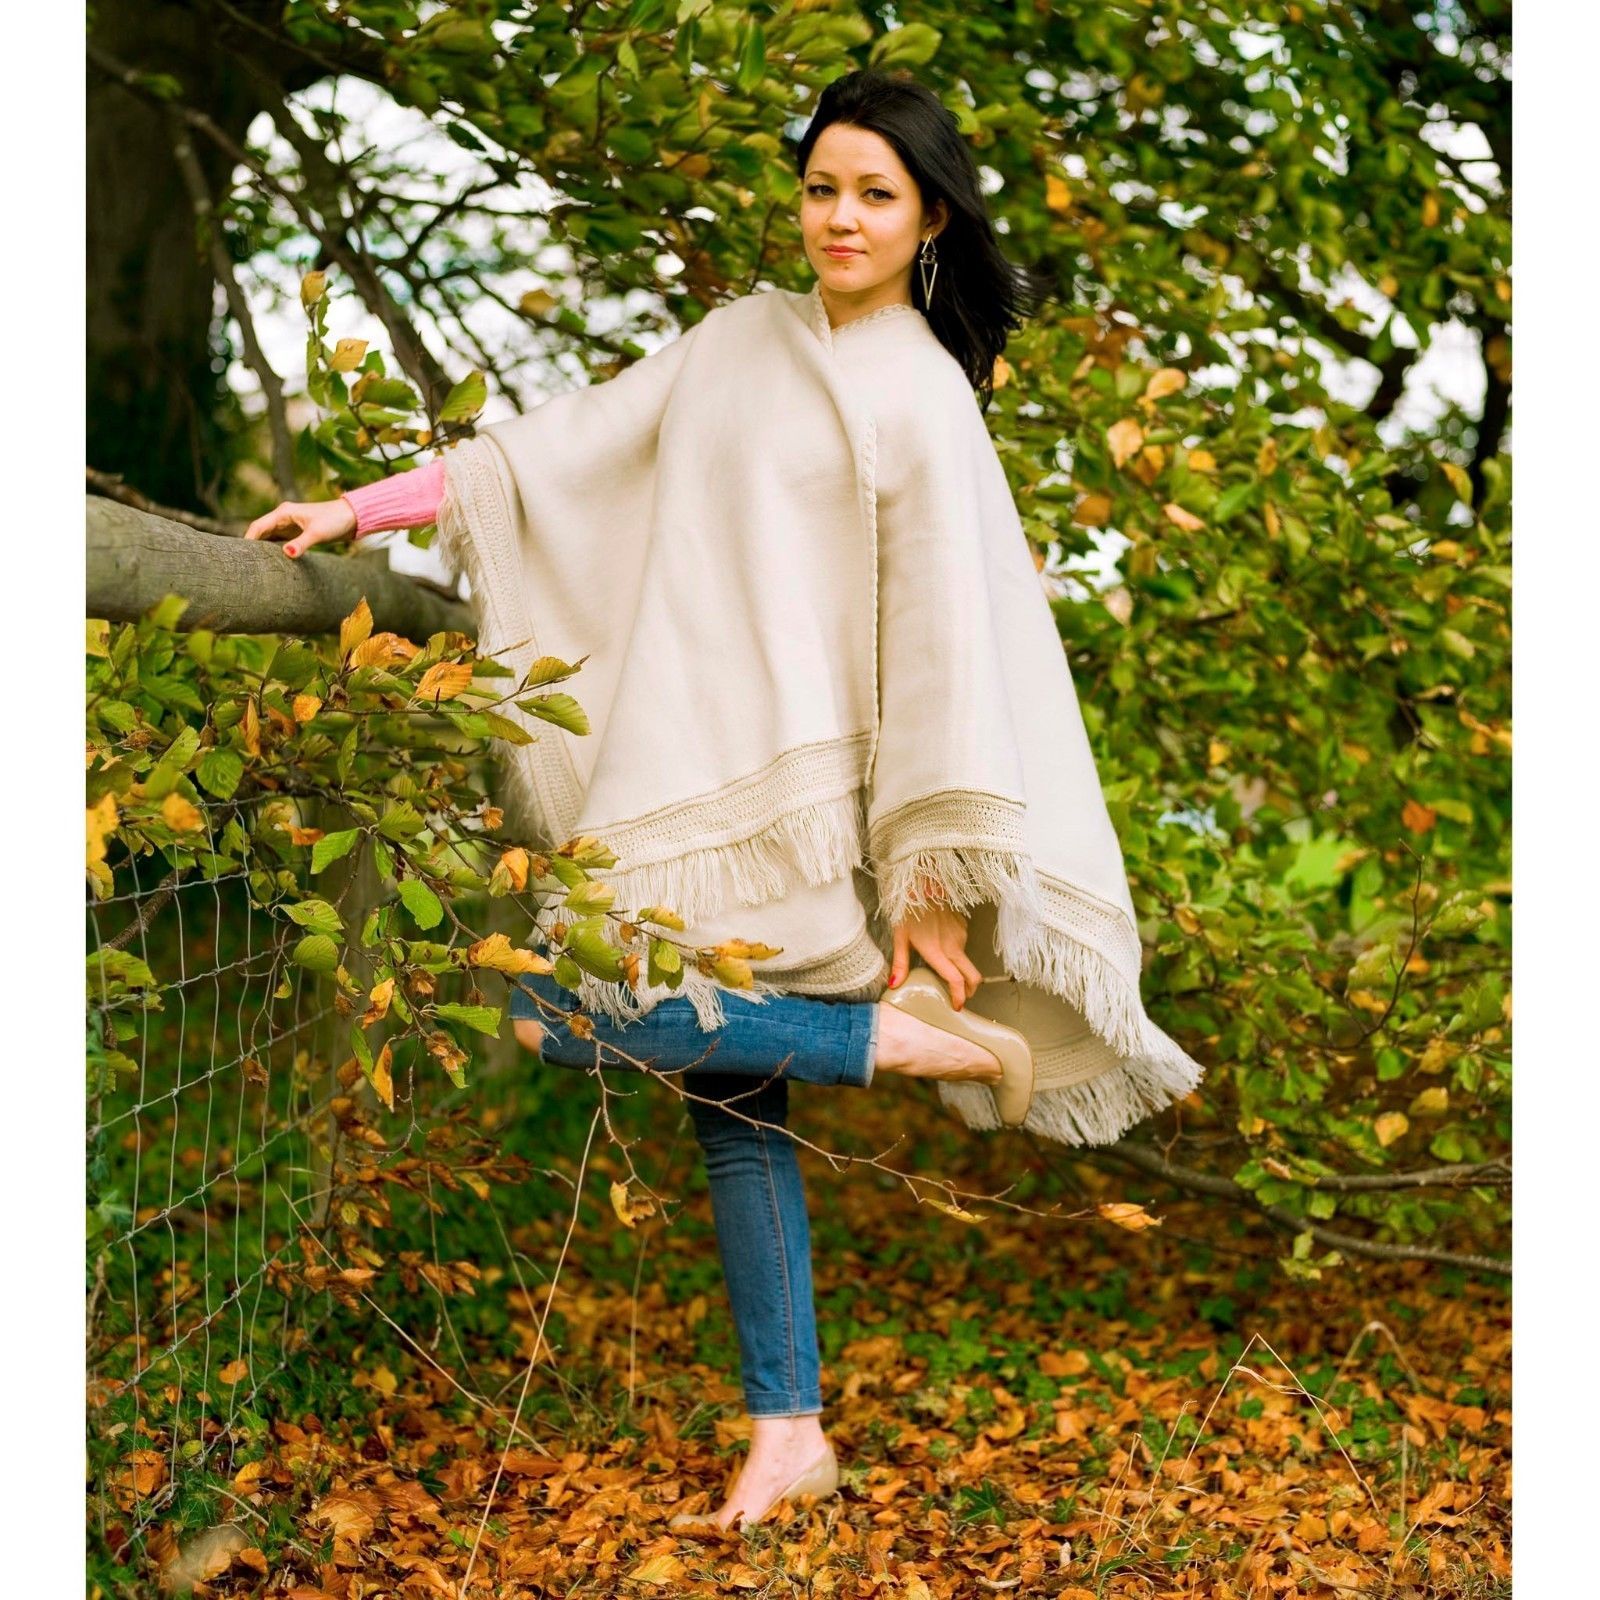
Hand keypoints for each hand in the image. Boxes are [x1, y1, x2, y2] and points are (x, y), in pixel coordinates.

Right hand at [243, 497, 357, 557]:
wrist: (352, 517)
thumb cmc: (335, 521)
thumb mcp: (317, 533)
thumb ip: (301, 544)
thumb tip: (287, 554)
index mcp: (284, 513)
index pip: (258, 526)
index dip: (247, 539)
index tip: (239, 554)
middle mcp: (284, 516)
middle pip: (261, 531)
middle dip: (251, 544)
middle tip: (240, 562)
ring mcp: (290, 524)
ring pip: (269, 536)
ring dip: (261, 547)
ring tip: (251, 563)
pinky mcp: (297, 531)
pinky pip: (279, 540)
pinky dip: (273, 548)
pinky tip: (269, 560)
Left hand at [888, 873, 984, 1009]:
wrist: (924, 881)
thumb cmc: (908, 909)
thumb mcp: (900, 936)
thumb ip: (900, 963)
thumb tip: (894, 986)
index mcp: (936, 951)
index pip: (956, 980)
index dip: (959, 997)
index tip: (957, 1006)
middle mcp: (953, 946)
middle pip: (973, 976)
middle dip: (970, 991)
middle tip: (959, 996)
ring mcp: (961, 935)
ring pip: (966, 960)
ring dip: (959, 968)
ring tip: (942, 965)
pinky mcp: (964, 926)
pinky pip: (963, 945)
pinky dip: (956, 951)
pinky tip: (941, 943)